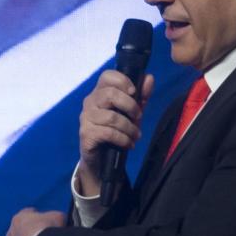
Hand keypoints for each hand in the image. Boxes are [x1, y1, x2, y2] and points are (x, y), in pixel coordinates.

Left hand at [6, 208, 65, 235]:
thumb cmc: (50, 230)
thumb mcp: (58, 217)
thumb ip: (55, 218)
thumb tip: (59, 222)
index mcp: (19, 218)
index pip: (27, 214)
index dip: (37, 217)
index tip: (45, 221)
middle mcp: (11, 233)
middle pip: (20, 232)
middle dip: (30, 235)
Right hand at [76, 71, 154, 196]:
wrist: (101, 159)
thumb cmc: (116, 131)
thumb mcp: (132, 113)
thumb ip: (141, 96)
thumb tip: (149, 78)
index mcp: (100, 93)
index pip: (107, 76)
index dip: (122, 81)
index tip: (135, 93)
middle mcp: (90, 102)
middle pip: (110, 94)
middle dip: (130, 106)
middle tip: (139, 117)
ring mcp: (86, 118)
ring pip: (111, 117)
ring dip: (129, 127)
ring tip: (135, 135)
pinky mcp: (86, 134)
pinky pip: (108, 133)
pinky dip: (123, 139)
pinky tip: (128, 143)